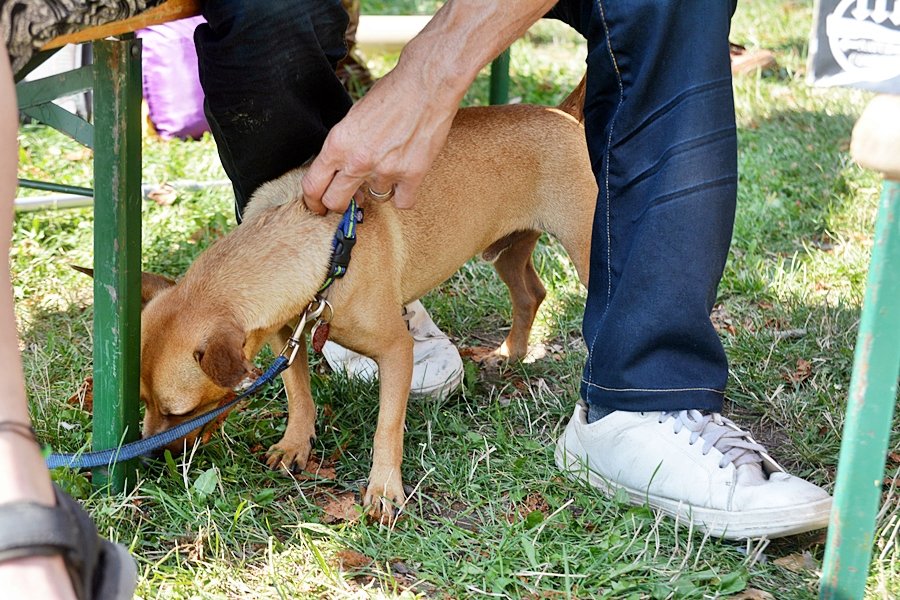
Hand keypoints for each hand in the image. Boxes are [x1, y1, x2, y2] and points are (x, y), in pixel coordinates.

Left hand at [301, 62, 458, 214]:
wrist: (425, 85)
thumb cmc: (391, 95)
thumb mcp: (353, 119)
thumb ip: (344, 149)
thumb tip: (342, 174)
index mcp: (338, 144)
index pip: (313, 186)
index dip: (313, 201)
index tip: (318, 206)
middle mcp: (358, 161)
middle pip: (336, 202)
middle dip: (339, 205)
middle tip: (349, 199)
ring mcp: (386, 171)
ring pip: (375, 199)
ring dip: (379, 187)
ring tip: (390, 163)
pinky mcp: (412, 175)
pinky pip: (402, 202)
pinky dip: (404, 194)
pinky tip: (405, 179)